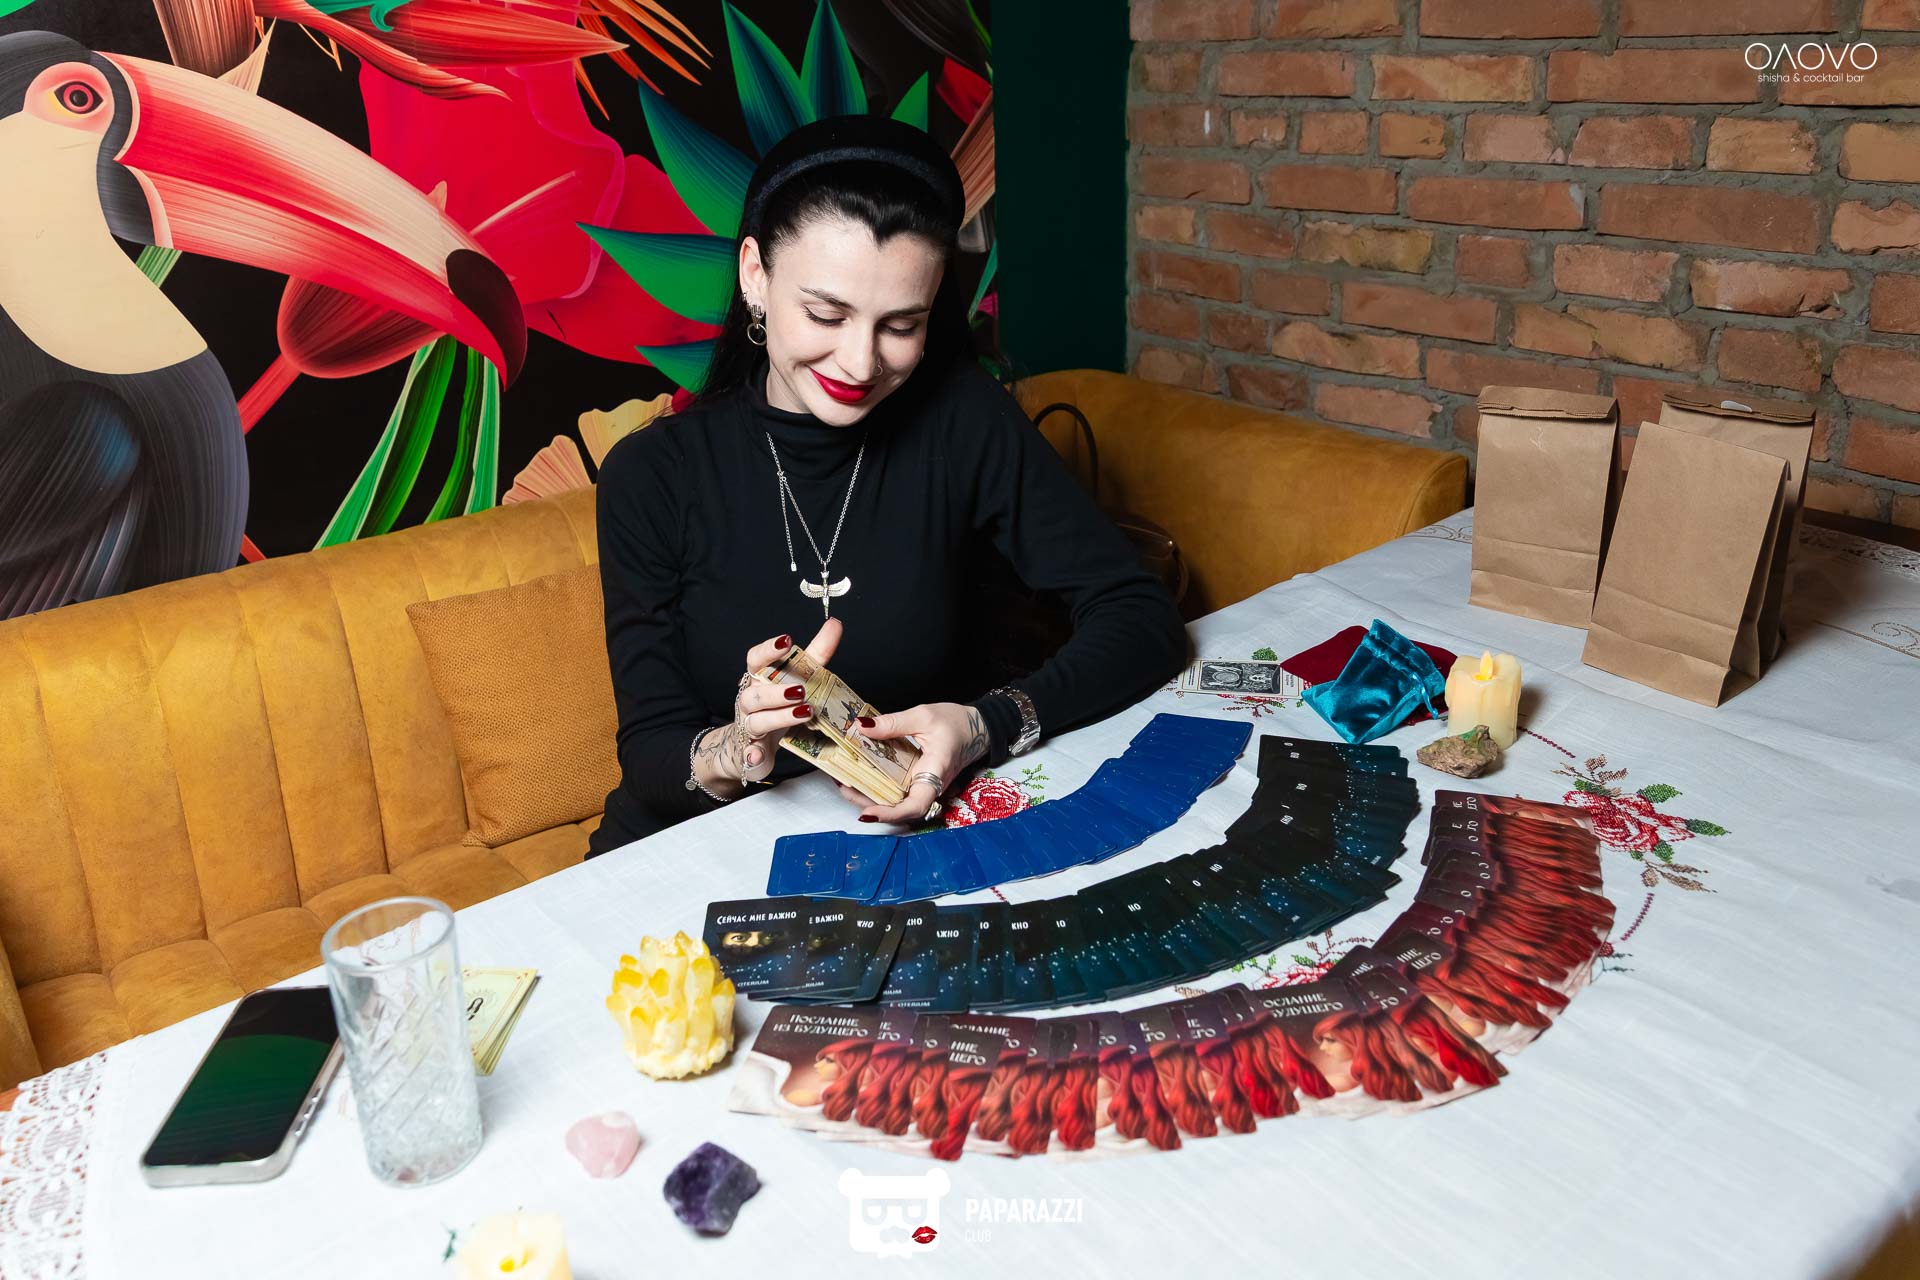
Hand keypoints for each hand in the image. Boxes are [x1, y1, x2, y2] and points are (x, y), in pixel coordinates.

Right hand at [692, 618, 841, 793]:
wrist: (746, 746)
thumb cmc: (775, 706)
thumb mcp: (795, 679)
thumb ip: (814, 654)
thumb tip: (834, 624)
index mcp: (759, 680)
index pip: (756, 660)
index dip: (769, 650)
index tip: (787, 640)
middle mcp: (750, 700)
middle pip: (756, 693)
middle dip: (777, 691)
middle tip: (801, 690)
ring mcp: (748, 726)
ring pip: (757, 720)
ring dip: (778, 717)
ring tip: (803, 713)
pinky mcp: (750, 751)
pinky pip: (749, 754)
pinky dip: (753, 755)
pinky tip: (758, 756)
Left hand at [838, 701, 989, 823]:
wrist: (977, 728)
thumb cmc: (956, 723)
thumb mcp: (923, 716)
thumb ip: (892, 723)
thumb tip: (861, 727)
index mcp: (936, 771)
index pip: (916, 805)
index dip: (890, 814)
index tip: (867, 813)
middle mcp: (930, 786)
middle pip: (900, 810)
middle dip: (870, 805)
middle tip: (844, 789)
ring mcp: (925, 786)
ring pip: (897, 803)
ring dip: (871, 798)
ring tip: (846, 784)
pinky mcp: (919, 782)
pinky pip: (899, 792)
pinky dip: (879, 789)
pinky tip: (862, 778)